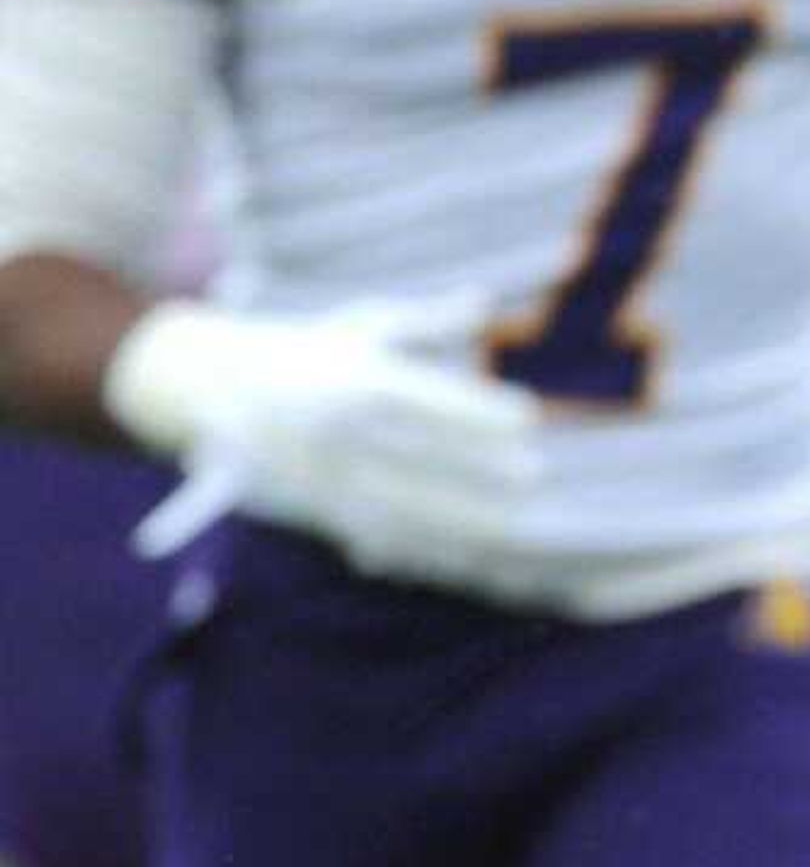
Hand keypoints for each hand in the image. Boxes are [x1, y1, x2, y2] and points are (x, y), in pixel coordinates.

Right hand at [105, 292, 540, 583]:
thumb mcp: (364, 325)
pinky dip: (431, 555)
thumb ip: (428, 321)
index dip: (474, 411)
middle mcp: (335, 435)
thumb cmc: (314, 348)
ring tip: (518, 531)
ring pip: (401, 511)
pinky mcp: (323, 514)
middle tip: (536, 475)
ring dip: (460, 525)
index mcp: (349, 382)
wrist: (215, 391)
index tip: (528, 417)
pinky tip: (477, 563)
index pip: (420, 399)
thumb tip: (484, 303)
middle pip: (413, 457)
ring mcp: (326, 481)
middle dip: (474, 472)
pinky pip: (384, 541)